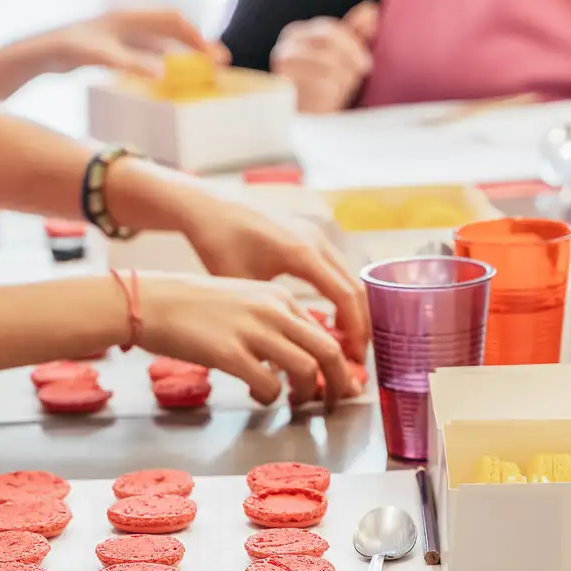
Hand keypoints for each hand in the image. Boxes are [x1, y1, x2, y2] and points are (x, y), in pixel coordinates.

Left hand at [34, 9, 230, 78]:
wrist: (40, 52)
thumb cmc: (68, 49)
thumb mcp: (102, 57)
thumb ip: (132, 64)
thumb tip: (163, 74)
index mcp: (129, 18)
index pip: (172, 21)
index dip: (195, 37)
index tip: (213, 56)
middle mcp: (128, 23)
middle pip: (171, 30)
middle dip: (196, 44)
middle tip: (220, 62)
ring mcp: (120, 36)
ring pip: (160, 41)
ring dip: (182, 53)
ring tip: (202, 68)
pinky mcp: (112, 48)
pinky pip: (146, 52)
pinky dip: (163, 60)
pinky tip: (169, 74)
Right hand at [140, 273, 360, 406]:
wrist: (150, 301)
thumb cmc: (192, 306)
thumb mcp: (243, 301)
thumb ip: (272, 323)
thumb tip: (297, 355)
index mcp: (278, 298)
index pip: (326, 333)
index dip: (339, 364)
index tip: (338, 383)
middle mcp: (273, 310)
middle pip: (329, 351)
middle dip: (339, 383)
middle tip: (334, 403)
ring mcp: (252, 331)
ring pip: (307, 369)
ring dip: (307, 394)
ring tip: (295, 402)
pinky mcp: (230, 353)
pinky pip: (269, 385)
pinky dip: (270, 398)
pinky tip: (257, 396)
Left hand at [178, 197, 368, 361]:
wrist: (209, 205)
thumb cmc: (218, 242)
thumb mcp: (240, 285)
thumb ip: (263, 320)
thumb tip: (278, 364)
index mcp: (303, 253)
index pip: (345, 296)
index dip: (355, 330)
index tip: (355, 358)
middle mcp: (316, 241)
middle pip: (356, 287)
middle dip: (361, 324)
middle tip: (357, 356)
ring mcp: (315, 235)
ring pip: (348, 277)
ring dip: (352, 310)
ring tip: (346, 343)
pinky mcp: (308, 235)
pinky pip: (336, 269)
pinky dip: (340, 295)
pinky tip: (330, 319)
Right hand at [270, 1, 379, 112]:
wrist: (304, 125)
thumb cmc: (322, 89)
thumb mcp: (341, 58)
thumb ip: (354, 33)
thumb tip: (370, 10)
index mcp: (296, 35)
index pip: (329, 31)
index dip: (353, 47)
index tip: (366, 65)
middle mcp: (283, 50)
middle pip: (329, 49)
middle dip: (347, 67)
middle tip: (353, 81)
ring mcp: (282, 73)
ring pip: (328, 71)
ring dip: (341, 85)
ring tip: (337, 95)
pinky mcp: (286, 97)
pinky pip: (322, 91)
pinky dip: (331, 99)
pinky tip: (327, 105)